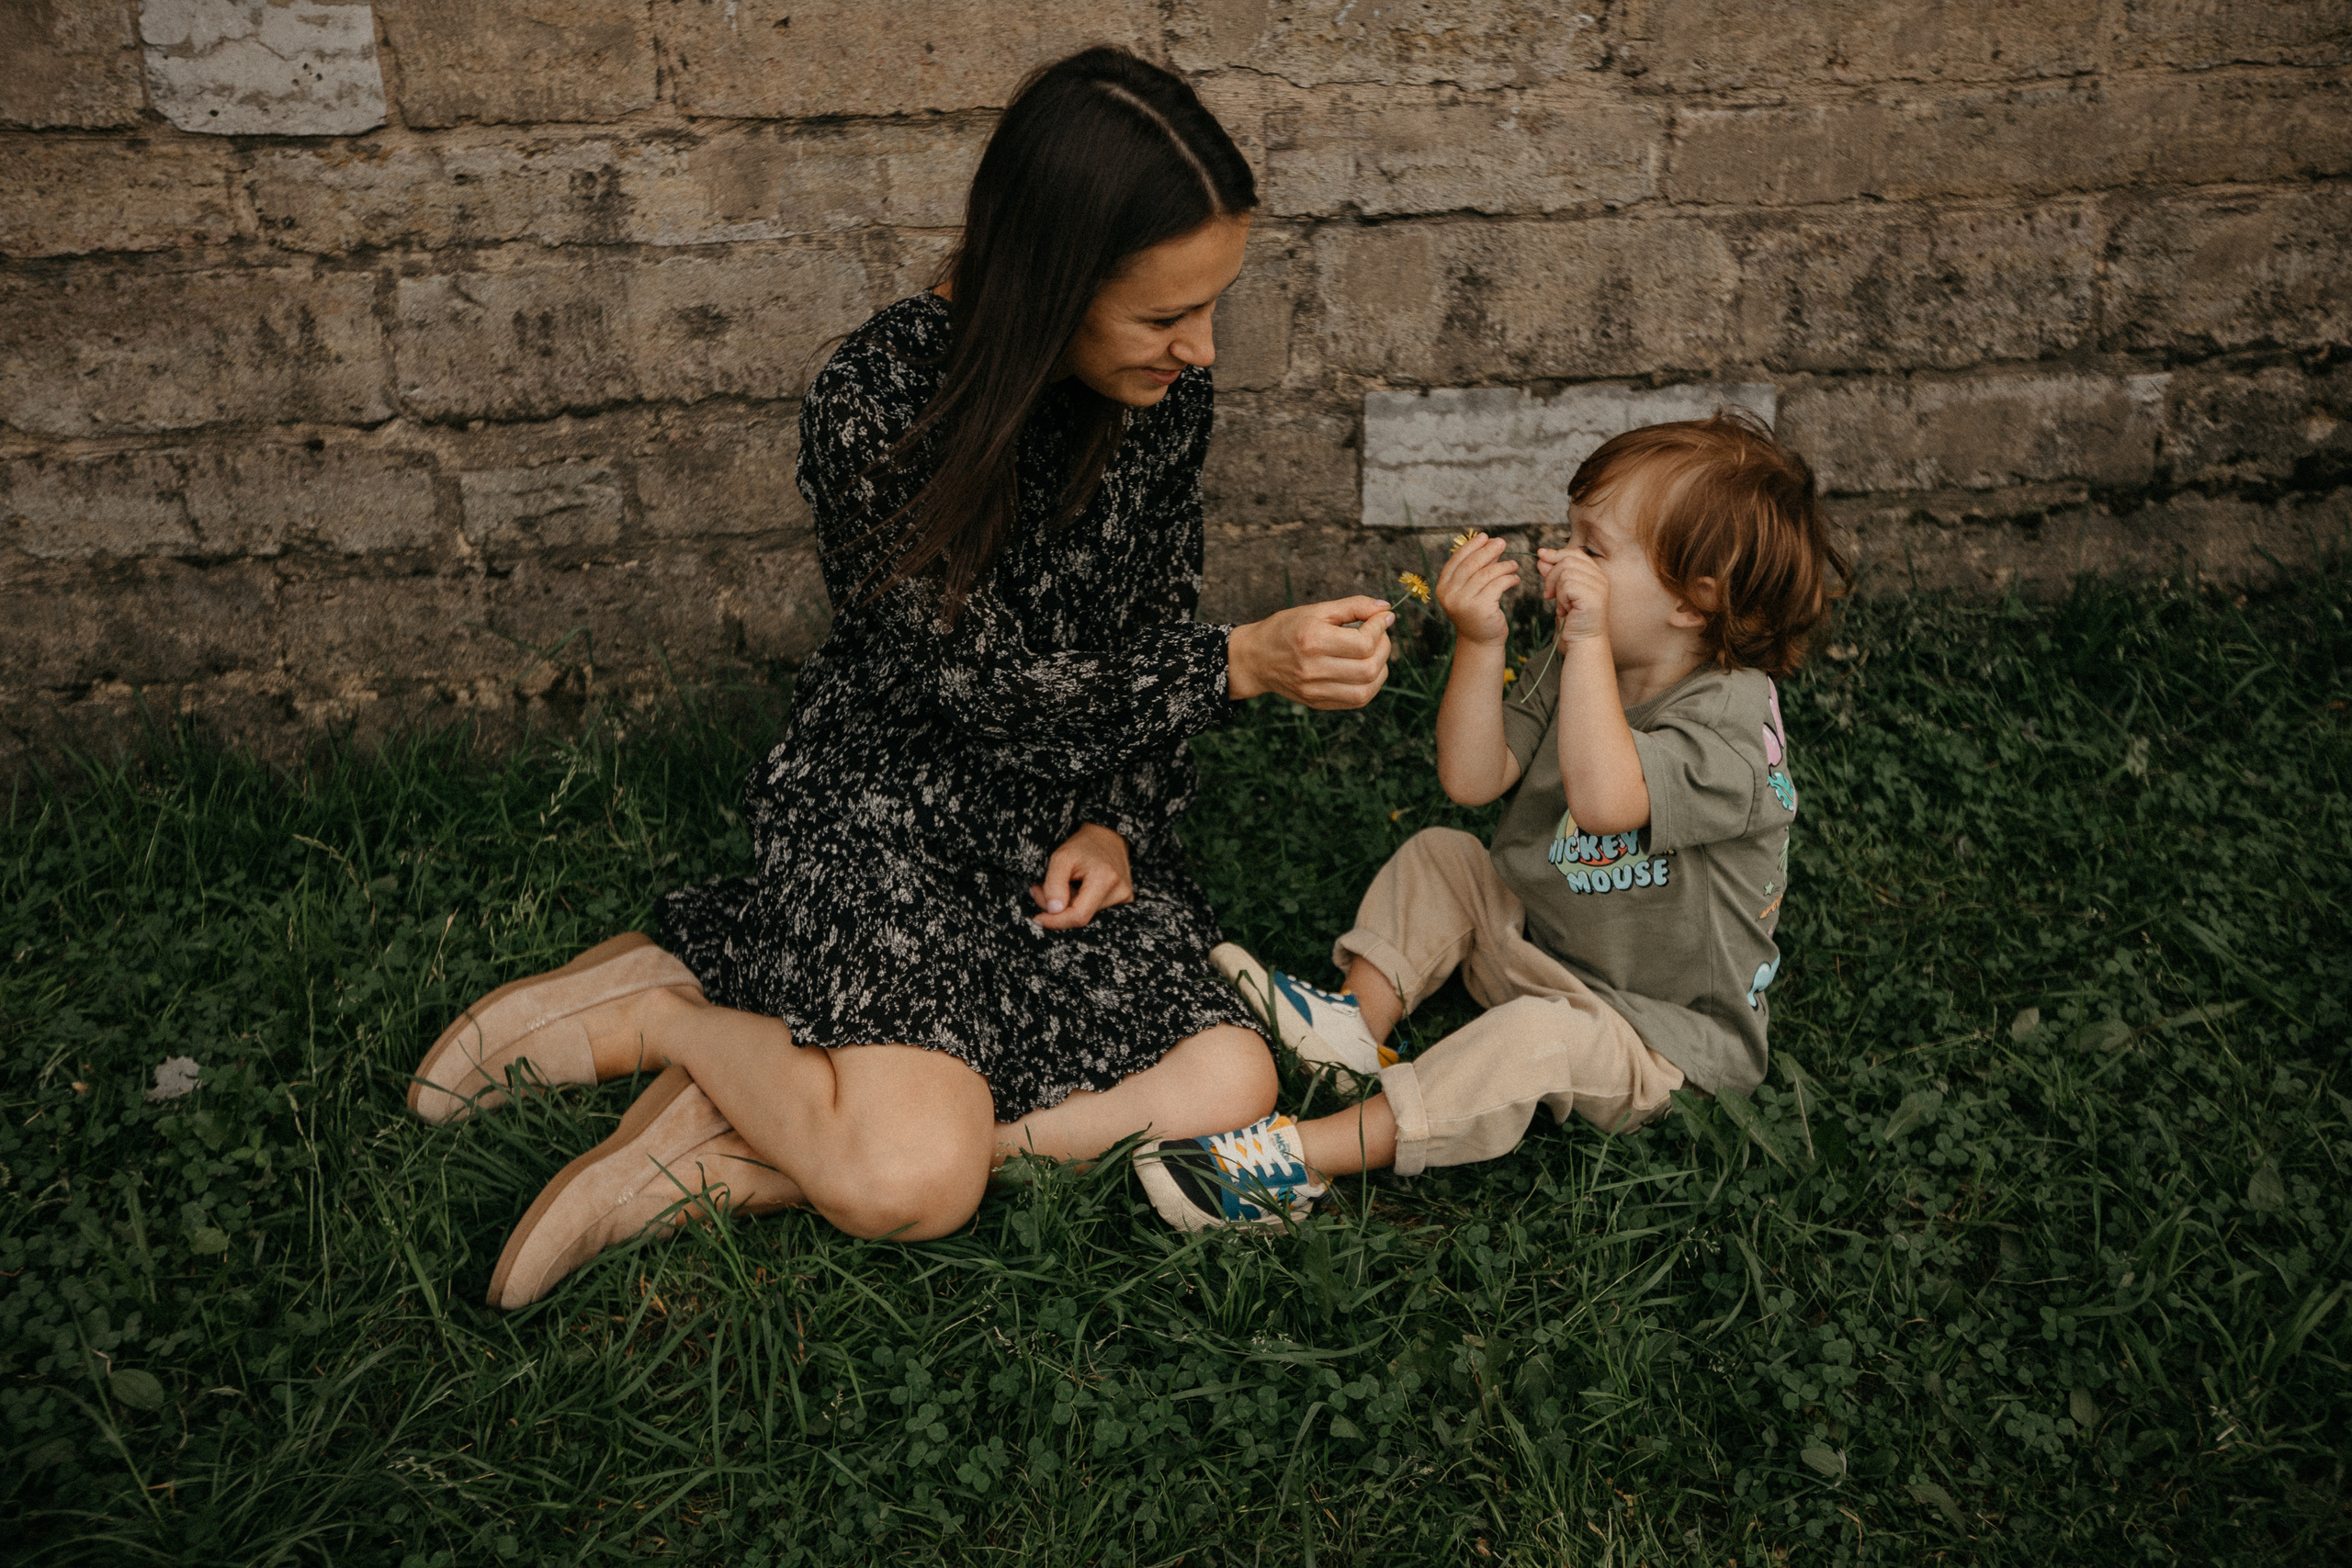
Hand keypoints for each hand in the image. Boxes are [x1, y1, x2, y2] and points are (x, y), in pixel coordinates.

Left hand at [1029, 823, 1133, 930]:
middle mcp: (1120, 892)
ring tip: (1062, 883)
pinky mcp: (1124, 900)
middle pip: (1080, 916)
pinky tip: (1078, 888)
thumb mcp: (1061, 857)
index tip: (1037, 919)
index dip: (1056, 921)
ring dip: (1066, 905)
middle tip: (1040, 889)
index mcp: (1105, 879)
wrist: (1107, 836)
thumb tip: (1053, 911)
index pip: (1079, 916)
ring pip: (1085, 914)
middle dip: (1056, 909)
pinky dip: (1080, 903)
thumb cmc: (1083, 845)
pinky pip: (1094, 910)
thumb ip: (1054, 884)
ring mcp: (1124, 898)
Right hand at [1227, 598, 1394, 707]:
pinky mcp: (1317, 702)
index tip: (1382, 617)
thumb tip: (1386, 608)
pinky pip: (1356, 700)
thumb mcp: (1316, 609)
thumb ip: (1353, 606)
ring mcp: (1315, 690)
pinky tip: (1364, 669)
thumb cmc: (1285, 629)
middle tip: (1380, 635)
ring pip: (1367, 689)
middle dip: (1384, 648)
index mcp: (1312, 640)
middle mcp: (1313, 669)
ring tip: (1374, 653)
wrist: (1255, 658)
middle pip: (1369, 668)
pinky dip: (1369, 685)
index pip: (1363, 643)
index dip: (1380, 628)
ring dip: (1380, 669)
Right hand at [1434, 533, 1518, 647]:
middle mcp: (1449, 594)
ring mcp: (1463, 602)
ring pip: (1486, 574)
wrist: (1480, 642)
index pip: (1456, 560)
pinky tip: (1515, 578)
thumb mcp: (1472, 589)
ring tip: (1513, 564)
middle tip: (1502, 542)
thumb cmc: (1477, 613)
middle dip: (1488, 551)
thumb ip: (1477, 569)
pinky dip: (1509, 578)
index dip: (1471, 546)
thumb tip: (1491, 543)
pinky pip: (1497, 585)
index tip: (1485, 536)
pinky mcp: (1480, 608)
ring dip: (1503, 566)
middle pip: (1471, 565)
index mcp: (1443, 587)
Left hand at [1536, 547, 1610, 644]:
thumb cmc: (1573, 621)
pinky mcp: (1592, 595)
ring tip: (1562, 606)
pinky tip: (1566, 610)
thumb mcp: (1561, 593)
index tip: (1540, 556)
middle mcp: (1600, 577)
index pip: (1574, 553)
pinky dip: (1560, 598)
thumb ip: (1554, 574)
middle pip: (1567, 559)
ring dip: (1556, 590)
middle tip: (1548, 595)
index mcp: (1596, 574)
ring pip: (1565, 572)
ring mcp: (1598, 585)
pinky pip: (1566, 585)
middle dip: (1551, 576)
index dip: (1556, 554)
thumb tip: (1542, 556)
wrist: (1583, 642)